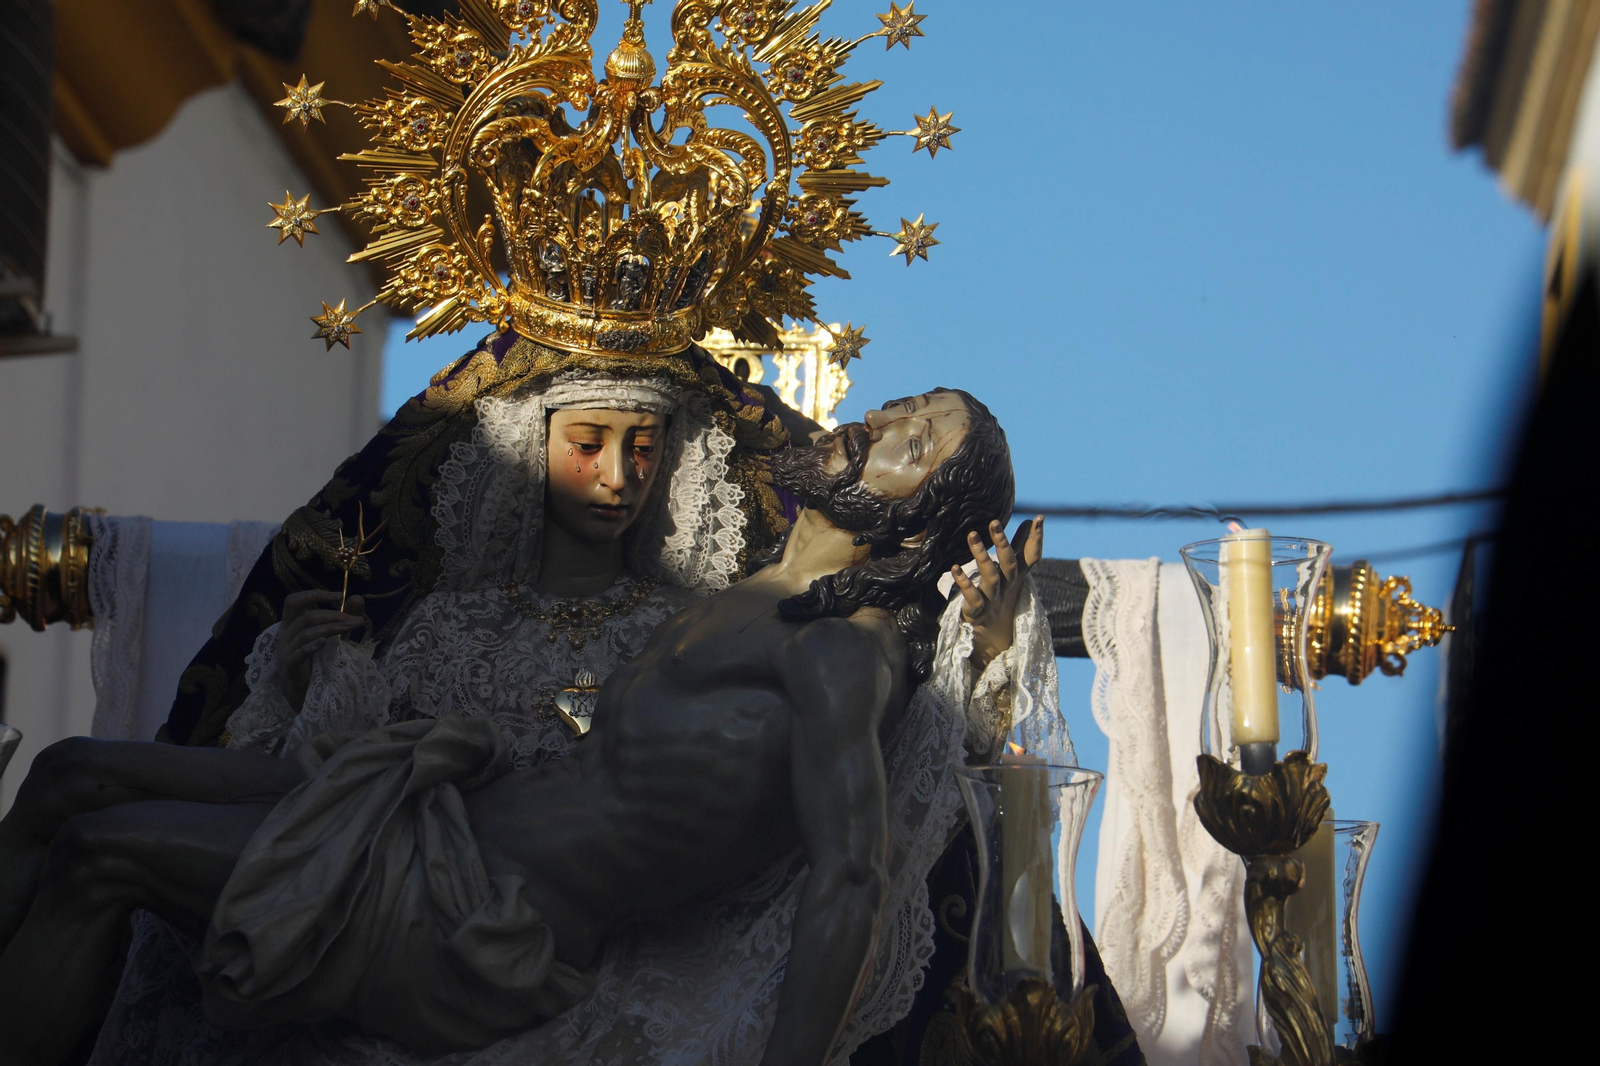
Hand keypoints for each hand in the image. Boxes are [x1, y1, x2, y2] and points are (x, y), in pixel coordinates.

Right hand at [278, 590, 365, 711]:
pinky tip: (324, 642)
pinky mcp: (289, 668)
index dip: (314, 594)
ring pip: (305, 633)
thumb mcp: (333, 637)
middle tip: (352, 619)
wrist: (305, 693)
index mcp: (291, 625)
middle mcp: (285, 635)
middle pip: (304, 616)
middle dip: (331, 614)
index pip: (294, 601)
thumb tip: (357, 598)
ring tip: (350, 628)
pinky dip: (311, 646)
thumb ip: (343, 619)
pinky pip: (297, 654)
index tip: (340, 595)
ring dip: (331, 629)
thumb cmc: (316, 662)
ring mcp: (285, 652)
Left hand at [950, 516, 1043, 669]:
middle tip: (994, 522)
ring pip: (990, 576)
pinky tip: (955, 568)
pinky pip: (972, 596)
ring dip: (981, 556)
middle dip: (1002, 543)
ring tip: (972, 536)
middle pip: (1009, 564)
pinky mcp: (978, 611)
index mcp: (1017, 576)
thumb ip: (1022, 545)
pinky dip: (964, 583)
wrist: (994, 633)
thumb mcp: (1014, 571)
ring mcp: (993, 598)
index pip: (1031, 556)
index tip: (1038, 518)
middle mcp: (1008, 586)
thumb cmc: (1004, 594)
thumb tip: (1030, 519)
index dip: (1036, 539)